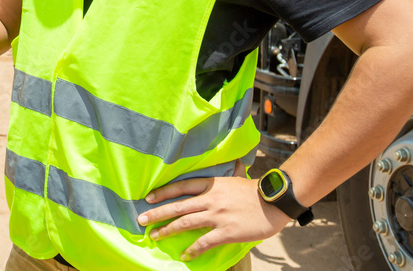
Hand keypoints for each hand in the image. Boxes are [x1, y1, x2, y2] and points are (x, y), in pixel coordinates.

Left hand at [137, 176, 291, 261]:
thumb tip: (232, 159)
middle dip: (157, 214)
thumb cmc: (255, 190)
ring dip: (168, 230)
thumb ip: (227, 172)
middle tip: (141, 220)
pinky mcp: (226, 231)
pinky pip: (204, 241)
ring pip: (185, 223)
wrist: (274, 202)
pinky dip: (193, 249)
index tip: (148, 198)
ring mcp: (217, 216)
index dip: (163, 193)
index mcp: (210, 185)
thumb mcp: (235, 177)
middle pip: (177, 206)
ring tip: (154, 236)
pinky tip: (185, 254)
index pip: (180, 187)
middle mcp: (210, 199)